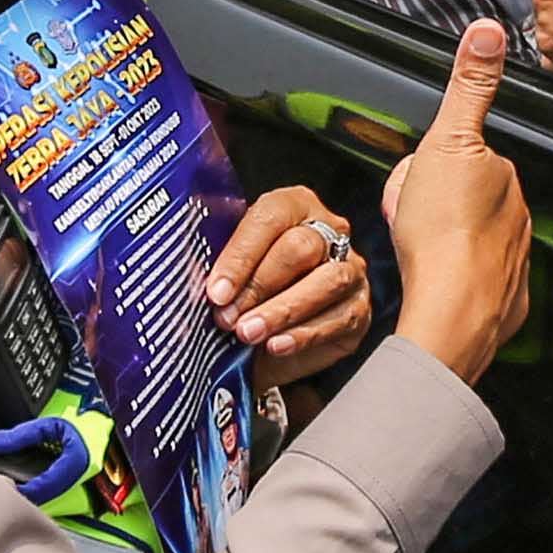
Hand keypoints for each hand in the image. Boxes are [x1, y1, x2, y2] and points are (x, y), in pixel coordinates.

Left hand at [201, 183, 370, 389]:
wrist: (269, 337)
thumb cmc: (247, 292)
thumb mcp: (230, 272)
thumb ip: (219, 268)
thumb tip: (193, 283)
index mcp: (294, 206)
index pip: (270, 217)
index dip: (241, 254)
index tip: (216, 290)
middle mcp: (329, 231)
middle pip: (300, 248)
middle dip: (259, 285)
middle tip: (228, 315)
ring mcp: (350, 269)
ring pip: (325, 282)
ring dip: (281, 311)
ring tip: (248, 333)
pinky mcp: (359, 308)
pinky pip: (338, 319)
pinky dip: (302, 335)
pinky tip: (276, 345)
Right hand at [381, 19, 533, 383]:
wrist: (450, 313)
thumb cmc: (442, 233)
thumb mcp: (446, 141)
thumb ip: (469, 87)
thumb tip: (488, 33)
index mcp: (503, 178)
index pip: (462, 158)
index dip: (427, 166)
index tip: (413, 183)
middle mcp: (517, 218)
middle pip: (464, 199)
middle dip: (433, 204)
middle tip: (408, 220)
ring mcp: (513, 262)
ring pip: (470, 239)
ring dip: (442, 241)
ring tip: (416, 251)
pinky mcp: (504, 301)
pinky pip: (475, 282)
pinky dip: (455, 279)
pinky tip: (434, 281)